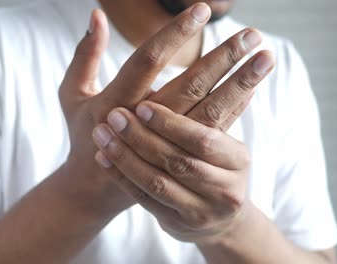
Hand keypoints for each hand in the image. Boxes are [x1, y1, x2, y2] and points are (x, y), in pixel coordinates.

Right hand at [60, 3, 264, 218]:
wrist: (95, 187)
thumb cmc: (83, 134)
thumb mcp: (72, 95)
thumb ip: (86, 55)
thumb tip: (96, 13)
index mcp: (115, 102)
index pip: (149, 61)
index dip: (175, 35)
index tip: (200, 11)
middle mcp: (144, 122)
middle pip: (190, 85)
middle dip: (223, 58)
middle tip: (251, 34)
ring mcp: (167, 142)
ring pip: (210, 110)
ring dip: (240, 83)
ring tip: (264, 57)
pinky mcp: (181, 155)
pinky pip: (213, 131)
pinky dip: (234, 109)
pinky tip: (252, 89)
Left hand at [91, 49, 274, 243]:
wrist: (220, 219)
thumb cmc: (219, 168)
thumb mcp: (227, 141)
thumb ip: (226, 108)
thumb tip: (238, 66)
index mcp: (237, 160)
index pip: (205, 138)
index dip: (172, 123)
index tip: (143, 104)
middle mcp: (222, 189)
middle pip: (177, 161)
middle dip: (143, 137)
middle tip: (114, 114)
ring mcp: (199, 211)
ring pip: (156, 182)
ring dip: (126, 155)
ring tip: (101, 132)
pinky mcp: (176, 224)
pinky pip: (143, 199)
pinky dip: (121, 176)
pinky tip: (103, 156)